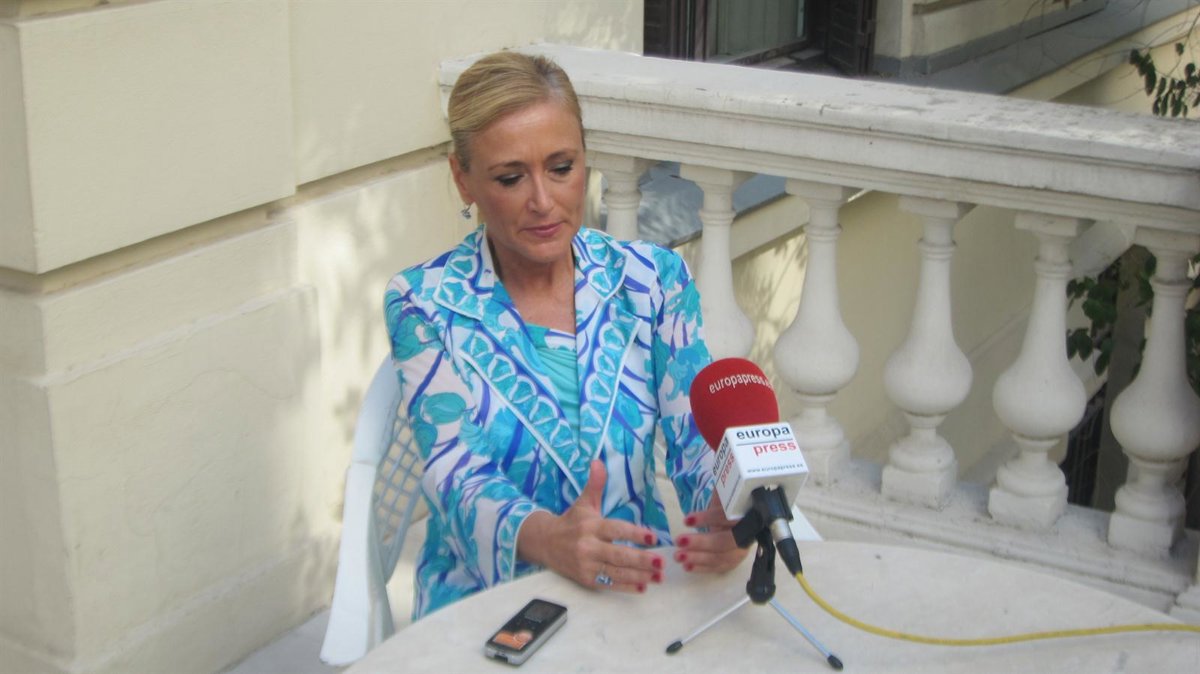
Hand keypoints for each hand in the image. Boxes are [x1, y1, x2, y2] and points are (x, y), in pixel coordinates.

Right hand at [517, 460, 664, 592]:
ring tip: (659, 577)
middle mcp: (588, 546)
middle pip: (618, 555)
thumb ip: (595, 484)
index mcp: (591, 526)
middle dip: (641, 560)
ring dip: (639, 576)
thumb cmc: (571, 522)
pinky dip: (626, 587)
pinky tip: (643, 587)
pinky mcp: (586, 579)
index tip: (653, 538)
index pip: (616, 530)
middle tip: (661, 562)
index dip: (634, 534)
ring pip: (616, 572)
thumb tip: (598, 461)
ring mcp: (587, 565)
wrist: (545, 543)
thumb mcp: (583, 502)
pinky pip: (609, 584)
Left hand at [675, 494, 748, 572]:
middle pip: (725, 542)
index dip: (708, 519)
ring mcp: (741, 551)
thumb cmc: (730, 506)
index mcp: (747, 515)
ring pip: (721, 557)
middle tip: (679, 541)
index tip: (687, 520)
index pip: (728, 517)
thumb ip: (722, 489)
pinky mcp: (734, 562)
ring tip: (678, 556)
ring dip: (698, 558)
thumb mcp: (726, 495)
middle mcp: (747, 535)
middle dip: (701, 543)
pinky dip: (702, 569)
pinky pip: (718, 568)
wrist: (742, 520)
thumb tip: (717, 473)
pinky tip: (687, 567)